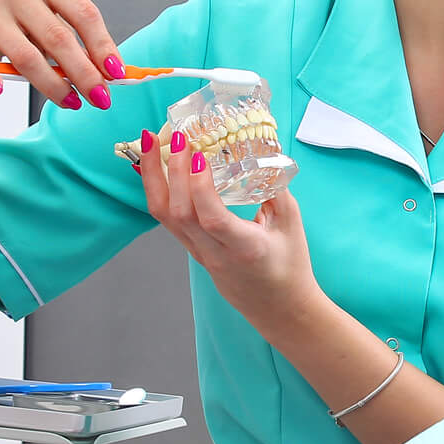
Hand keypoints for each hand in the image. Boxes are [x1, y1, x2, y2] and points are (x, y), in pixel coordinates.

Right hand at [0, 0, 126, 110]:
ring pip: (25, 55)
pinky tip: (0, 89)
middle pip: (58, 37)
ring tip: (71, 102)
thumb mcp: (50, 19)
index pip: (83, 13)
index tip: (117, 73)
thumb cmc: (22, 21)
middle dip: (83, 73)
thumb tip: (111, 74)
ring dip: (52, 85)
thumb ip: (77, 41)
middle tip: (101, 99)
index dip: (103, 45)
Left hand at [136, 131, 319, 327]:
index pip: (212, 219)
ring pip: (164, 216)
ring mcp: (199, 253)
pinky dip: (157, 188)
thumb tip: (260, 150)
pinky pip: (166, 218)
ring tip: (151, 143)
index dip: (200, 187)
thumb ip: (275, 187)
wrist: (279, 308)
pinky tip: (154, 166)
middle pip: (179, 213)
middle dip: (171, 170)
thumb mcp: (292, 225)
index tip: (198, 155)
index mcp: (245, 249)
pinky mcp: (191, 249)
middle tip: (177, 135)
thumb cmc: (290, 267)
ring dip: (154, 177)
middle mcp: (215, 253)